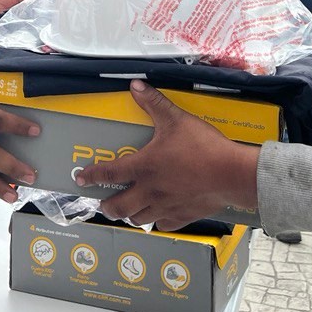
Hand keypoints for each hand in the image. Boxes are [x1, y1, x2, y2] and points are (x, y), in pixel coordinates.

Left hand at [73, 80, 259, 230]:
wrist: (230, 173)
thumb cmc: (202, 147)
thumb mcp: (176, 119)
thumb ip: (154, 103)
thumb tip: (136, 86)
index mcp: (144, 167)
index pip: (109, 173)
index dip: (91, 176)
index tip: (81, 179)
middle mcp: (150, 191)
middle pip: (118, 207)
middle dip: (107, 206)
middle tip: (104, 203)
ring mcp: (165, 206)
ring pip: (138, 219)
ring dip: (130, 214)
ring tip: (129, 209)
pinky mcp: (182, 216)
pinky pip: (163, 225)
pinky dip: (157, 221)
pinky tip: (159, 214)